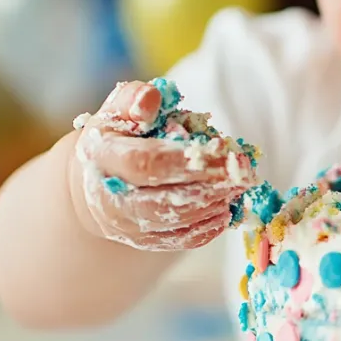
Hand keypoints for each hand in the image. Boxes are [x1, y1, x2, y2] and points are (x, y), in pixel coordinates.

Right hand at [69, 81, 252, 251]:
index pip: (142, 164)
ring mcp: (128, 226)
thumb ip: (134, 99)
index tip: (221, 148)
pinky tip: (227, 205)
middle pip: (163, 201)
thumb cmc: (117, 137)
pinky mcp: (147, 242)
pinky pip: (183, 239)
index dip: (183, 159)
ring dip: (215, 204)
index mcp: (101, 159)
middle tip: (242, 171)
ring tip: (240, 184)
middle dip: (208, 185)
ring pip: (177, 223)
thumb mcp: (118, 110)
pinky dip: (211, 225)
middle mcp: (110, 199)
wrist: (99, 180)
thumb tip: (151, 100)